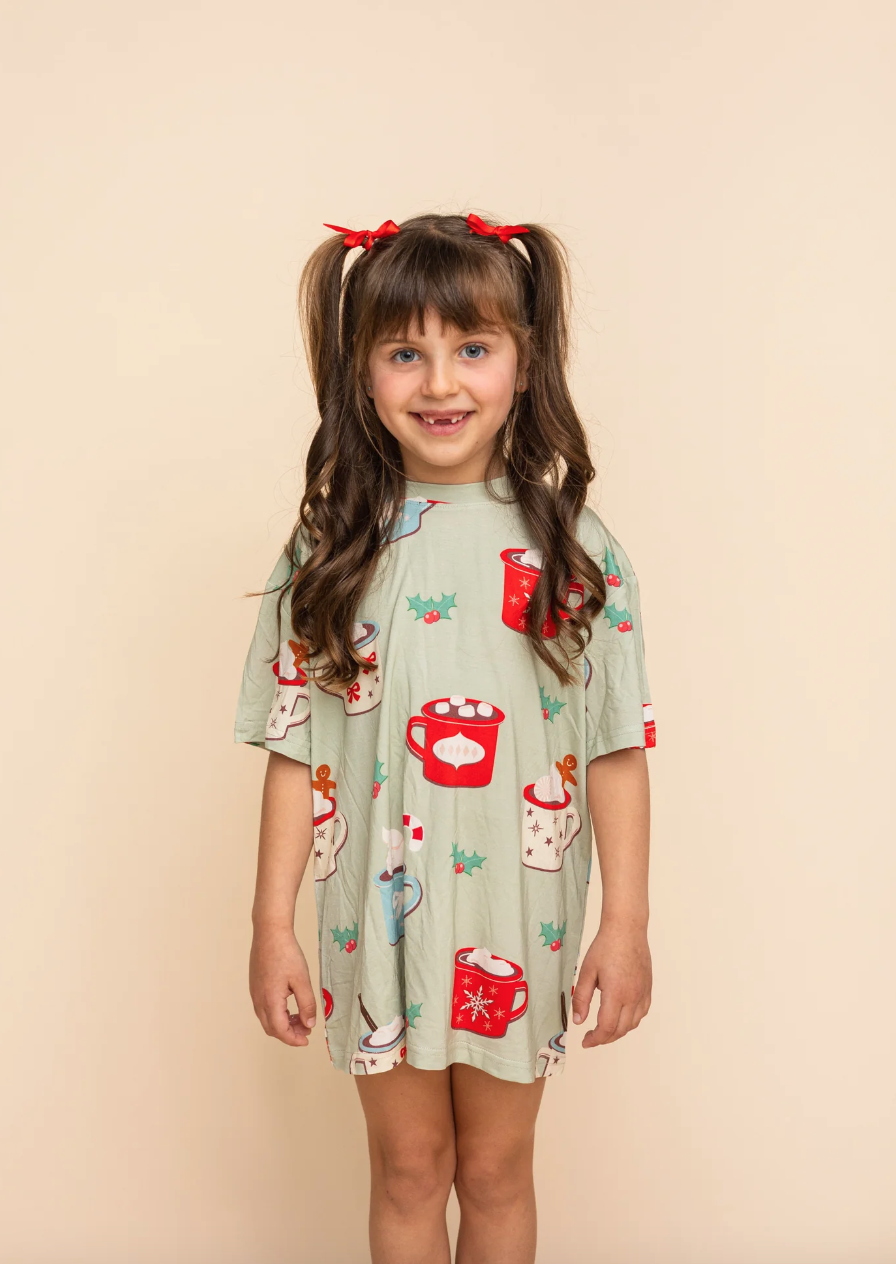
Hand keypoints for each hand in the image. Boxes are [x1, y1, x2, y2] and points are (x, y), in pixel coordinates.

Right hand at [249, 923, 316, 1045]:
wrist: (269, 932)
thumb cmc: (286, 953)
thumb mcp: (302, 979)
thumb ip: (306, 1004)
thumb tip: (309, 1023)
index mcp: (270, 1001)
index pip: (280, 1031)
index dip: (294, 1039)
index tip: (307, 1039)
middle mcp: (258, 1000)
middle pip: (271, 1028)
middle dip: (289, 1033)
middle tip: (306, 1029)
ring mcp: (255, 993)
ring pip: (267, 1019)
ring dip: (283, 1024)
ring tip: (301, 1018)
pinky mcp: (255, 986)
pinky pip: (264, 1008)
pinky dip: (277, 1014)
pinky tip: (289, 1006)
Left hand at [571, 923, 651, 1048]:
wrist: (627, 929)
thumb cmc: (605, 947)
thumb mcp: (587, 972)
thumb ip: (581, 998)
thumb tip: (578, 1021)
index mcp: (616, 993)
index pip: (607, 1028)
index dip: (595, 1039)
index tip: (586, 1041)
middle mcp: (633, 997)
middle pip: (620, 1030)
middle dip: (605, 1038)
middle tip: (591, 1038)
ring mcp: (643, 993)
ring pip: (633, 1024)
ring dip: (618, 1032)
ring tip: (604, 1029)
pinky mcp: (648, 988)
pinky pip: (642, 1013)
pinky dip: (631, 1021)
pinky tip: (621, 1017)